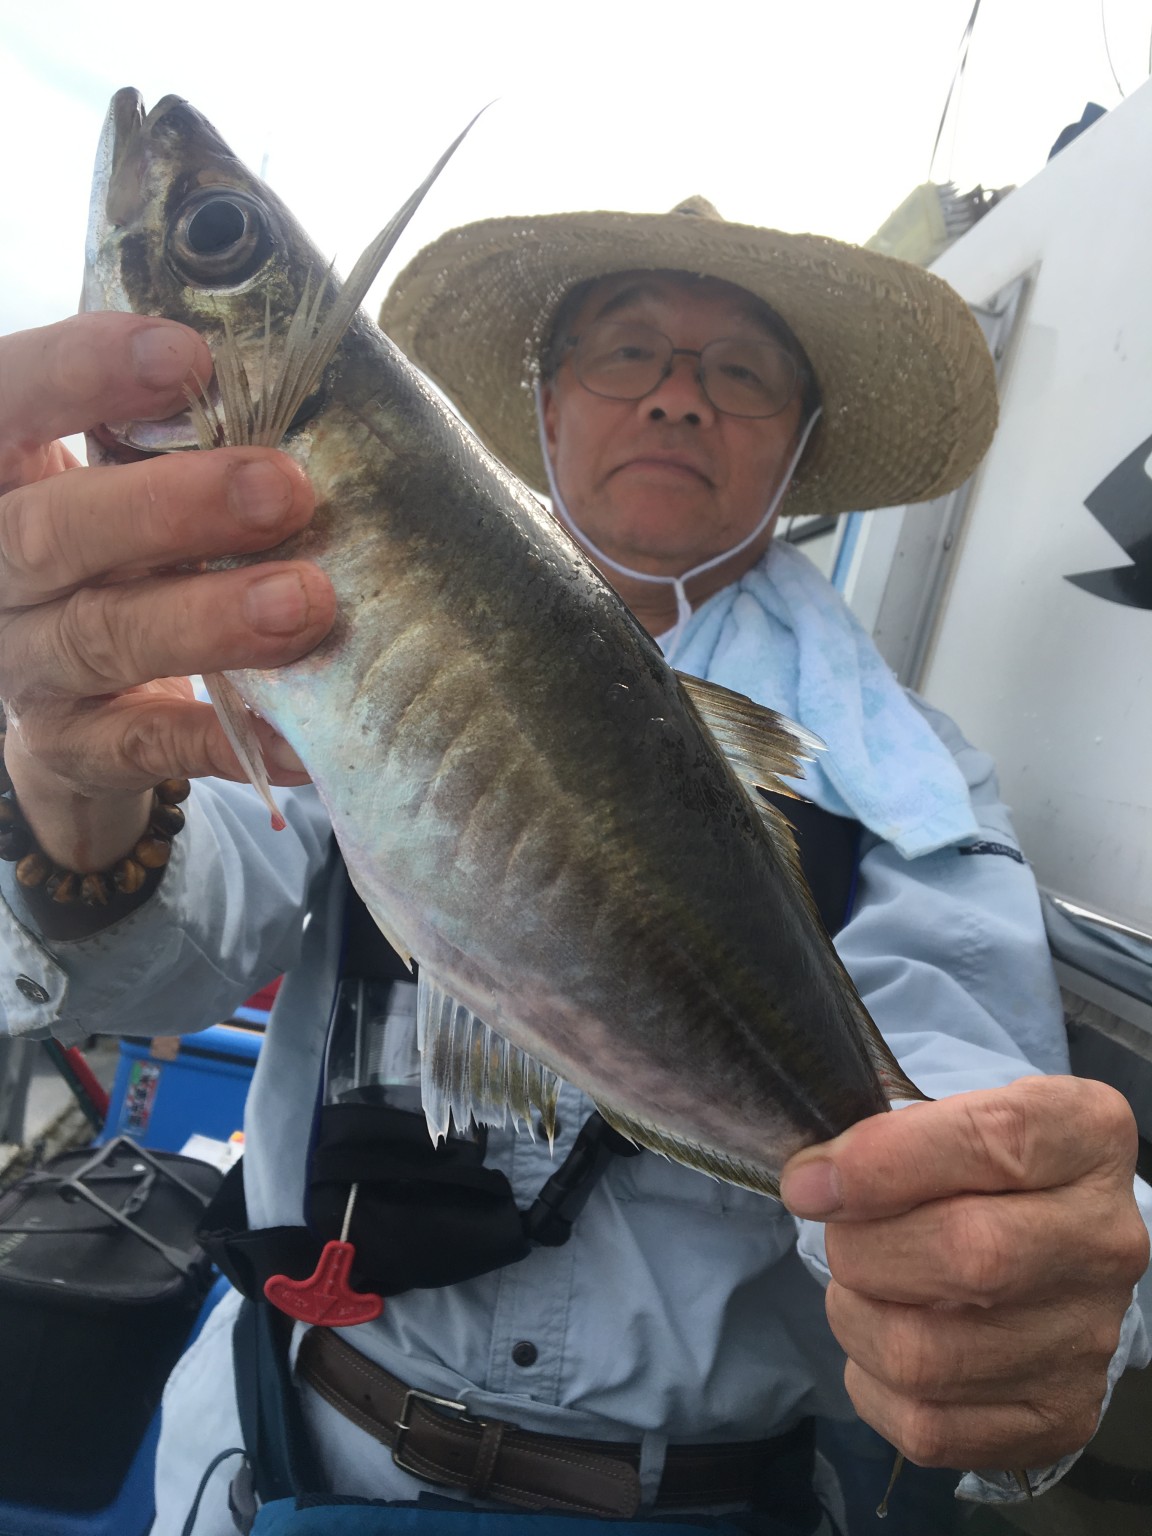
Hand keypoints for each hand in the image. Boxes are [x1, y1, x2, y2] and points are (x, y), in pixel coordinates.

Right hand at [0, 312, 335, 874]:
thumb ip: (166, 442)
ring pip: (102, 638)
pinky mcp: (73, 747)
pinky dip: (223, 740)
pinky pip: (146, 747)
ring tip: (307, 602)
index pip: (1, 403)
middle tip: (284, 488)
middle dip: (171, 506)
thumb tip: (293, 391)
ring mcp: (25, 666)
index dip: (78, 373)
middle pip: (51, 531)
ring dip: (209, 618)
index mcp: (2, 478)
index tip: (187, 356)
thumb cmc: (116, 561)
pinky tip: (298, 740)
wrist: (75, 708)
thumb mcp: (117, 486)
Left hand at [780, 1075, 1148, 1470]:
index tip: (811, 1183)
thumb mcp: (953, 1116)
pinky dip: (873, 1385)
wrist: (1051, 1253)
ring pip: (926, 1354)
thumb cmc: (981, 1172)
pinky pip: (927, 1426)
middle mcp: (1106, 1240)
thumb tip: (814, 1185)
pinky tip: (884, 1345)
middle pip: (968, 1255)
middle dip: (863, 1248)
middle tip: (840, 1238)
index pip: (993, 1140)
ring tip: (862, 1289)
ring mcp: (1089, 1339)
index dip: (884, 1163)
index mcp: (1086, 1138)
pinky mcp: (1059, 1418)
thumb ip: (889, 1135)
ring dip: (856, 1318)